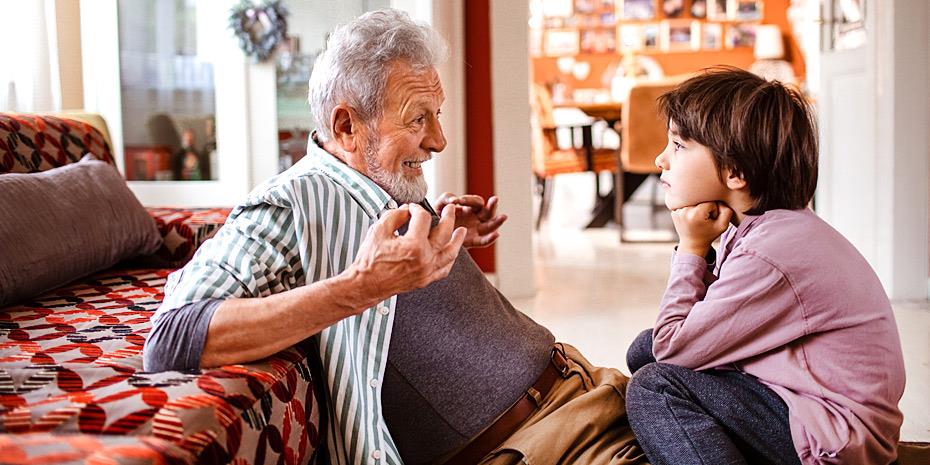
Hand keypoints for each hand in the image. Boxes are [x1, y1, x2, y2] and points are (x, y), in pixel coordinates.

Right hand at [348, 203, 465, 308]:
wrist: (366, 285)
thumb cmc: (370, 259)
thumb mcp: (379, 230)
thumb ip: (395, 216)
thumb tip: (407, 210)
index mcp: (414, 245)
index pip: (423, 219)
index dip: (417, 209)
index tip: (411, 208)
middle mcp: (425, 258)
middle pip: (444, 232)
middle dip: (448, 217)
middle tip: (450, 209)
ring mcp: (427, 271)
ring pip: (450, 253)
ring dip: (457, 240)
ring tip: (461, 231)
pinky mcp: (426, 280)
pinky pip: (444, 269)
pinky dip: (450, 259)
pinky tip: (451, 252)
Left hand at [434, 193, 507, 247]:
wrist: (429, 237)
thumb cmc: (435, 219)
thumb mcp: (438, 206)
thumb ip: (445, 198)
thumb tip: (454, 200)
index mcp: (469, 208)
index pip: (475, 202)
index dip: (469, 200)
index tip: (458, 201)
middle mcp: (475, 218)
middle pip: (488, 211)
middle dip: (492, 205)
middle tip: (495, 199)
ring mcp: (475, 230)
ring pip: (490, 225)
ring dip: (497, 221)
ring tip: (503, 216)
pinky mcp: (472, 242)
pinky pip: (483, 241)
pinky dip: (490, 238)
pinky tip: (496, 234)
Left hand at [671, 201, 732, 257]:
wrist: (692, 244)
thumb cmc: (708, 235)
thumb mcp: (723, 226)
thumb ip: (726, 211)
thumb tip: (719, 198)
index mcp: (695, 214)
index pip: (711, 203)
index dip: (714, 211)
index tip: (710, 220)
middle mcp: (684, 211)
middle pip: (702, 199)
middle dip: (706, 208)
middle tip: (704, 220)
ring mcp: (677, 211)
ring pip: (694, 200)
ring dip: (698, 208)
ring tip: (697, 219)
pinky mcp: (673, 211)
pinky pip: (687, 203)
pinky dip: (691, 209)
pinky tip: (691, 218)